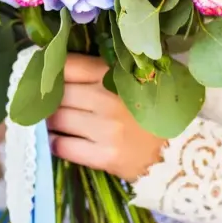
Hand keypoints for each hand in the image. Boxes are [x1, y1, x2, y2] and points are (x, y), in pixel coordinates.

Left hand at [48, 54, 167, 181]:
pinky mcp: (105, 156)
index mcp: (113, 75)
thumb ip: (96, 72)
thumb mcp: (127, 82)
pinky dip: (56, 143)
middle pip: (59, 94)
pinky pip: (63, 146)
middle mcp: (108, 99)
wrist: (174, 151)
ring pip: (57, 120)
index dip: (51, 72)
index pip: (67, 66)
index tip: (47, 79)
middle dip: (50, 100)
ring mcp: (107, 129)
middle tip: (49, 105)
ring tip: (57, 123)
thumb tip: (55, 71)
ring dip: (51, 122)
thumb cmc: (144, 112)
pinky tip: (62, 141)